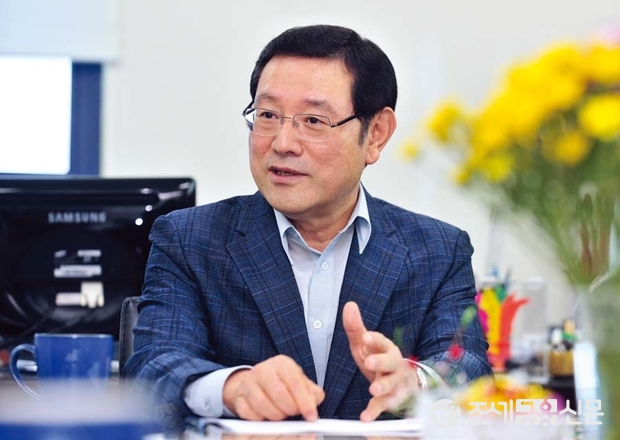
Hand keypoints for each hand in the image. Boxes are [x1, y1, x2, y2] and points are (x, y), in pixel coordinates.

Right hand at [223, 354, 324, 420]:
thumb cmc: (281, 383)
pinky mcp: (238, 397)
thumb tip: (313, 404)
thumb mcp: (300, 382)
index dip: (304, 402)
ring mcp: (248, 383)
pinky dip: (260, 419)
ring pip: (262, 404)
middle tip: (293, 413)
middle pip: (279, 393)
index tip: (311, 416)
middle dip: (290, 409)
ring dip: (276, 416)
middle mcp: (263, 370)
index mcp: (282, 364)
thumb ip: (312, 393)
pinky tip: (266, 416)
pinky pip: (249, 413)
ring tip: (281, 415)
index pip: (295, 382)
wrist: (254, 382)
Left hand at [343, 301, 418, 421]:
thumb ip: (356, 328)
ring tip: (373, 389)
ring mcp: (396, 383)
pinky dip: (376, 411)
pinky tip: (366, 416)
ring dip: (383, 386)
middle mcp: (394, 364)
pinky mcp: (393, 399)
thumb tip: (349, 305)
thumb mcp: (365, 344)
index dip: (375, 340)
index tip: (366, 337)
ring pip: (392, 384)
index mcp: (386, 348)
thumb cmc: (380, 359)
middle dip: (381, 362)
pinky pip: (385, 405)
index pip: (382, 342)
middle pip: (391, 362)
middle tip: (370, 362)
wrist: (402, 381)